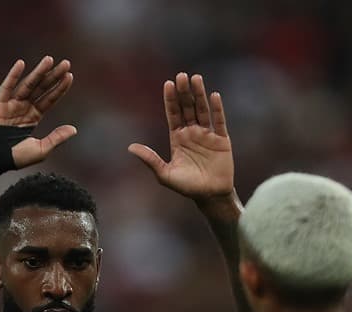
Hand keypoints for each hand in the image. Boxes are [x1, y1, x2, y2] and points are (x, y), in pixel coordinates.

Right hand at [0, 56, 77, 167]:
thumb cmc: (16, 157)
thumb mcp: (41, 149)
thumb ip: (56, 138)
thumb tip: (74, 129)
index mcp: (33, 116)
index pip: (49, 99)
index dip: (60, 88)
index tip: (70, 76)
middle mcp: (23, 107)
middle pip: (41, 88)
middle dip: (53, 75)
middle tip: (66, 63)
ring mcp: (11, 104)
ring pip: (27, 85)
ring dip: (38, 72)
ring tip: (49, 60)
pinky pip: (6, 87)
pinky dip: (12, 76)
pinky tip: (21, 64)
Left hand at [130, 72, 233, 199]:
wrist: (210, 196)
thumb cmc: (187, 187)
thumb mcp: (165, 174)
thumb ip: (150, 160)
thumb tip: (130, 148)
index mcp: (177, 138)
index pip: (173, 114)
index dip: (170, 99)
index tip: (168, 83)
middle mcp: (192, 133)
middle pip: (187, 107)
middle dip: (184, 92)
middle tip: (181, 76)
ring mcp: (207, 135)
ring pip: (202, 110)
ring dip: (199, 94)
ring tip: (196, 78)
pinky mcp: (222, 140)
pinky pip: (219, 121)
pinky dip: (217, 109)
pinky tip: (214, 95)